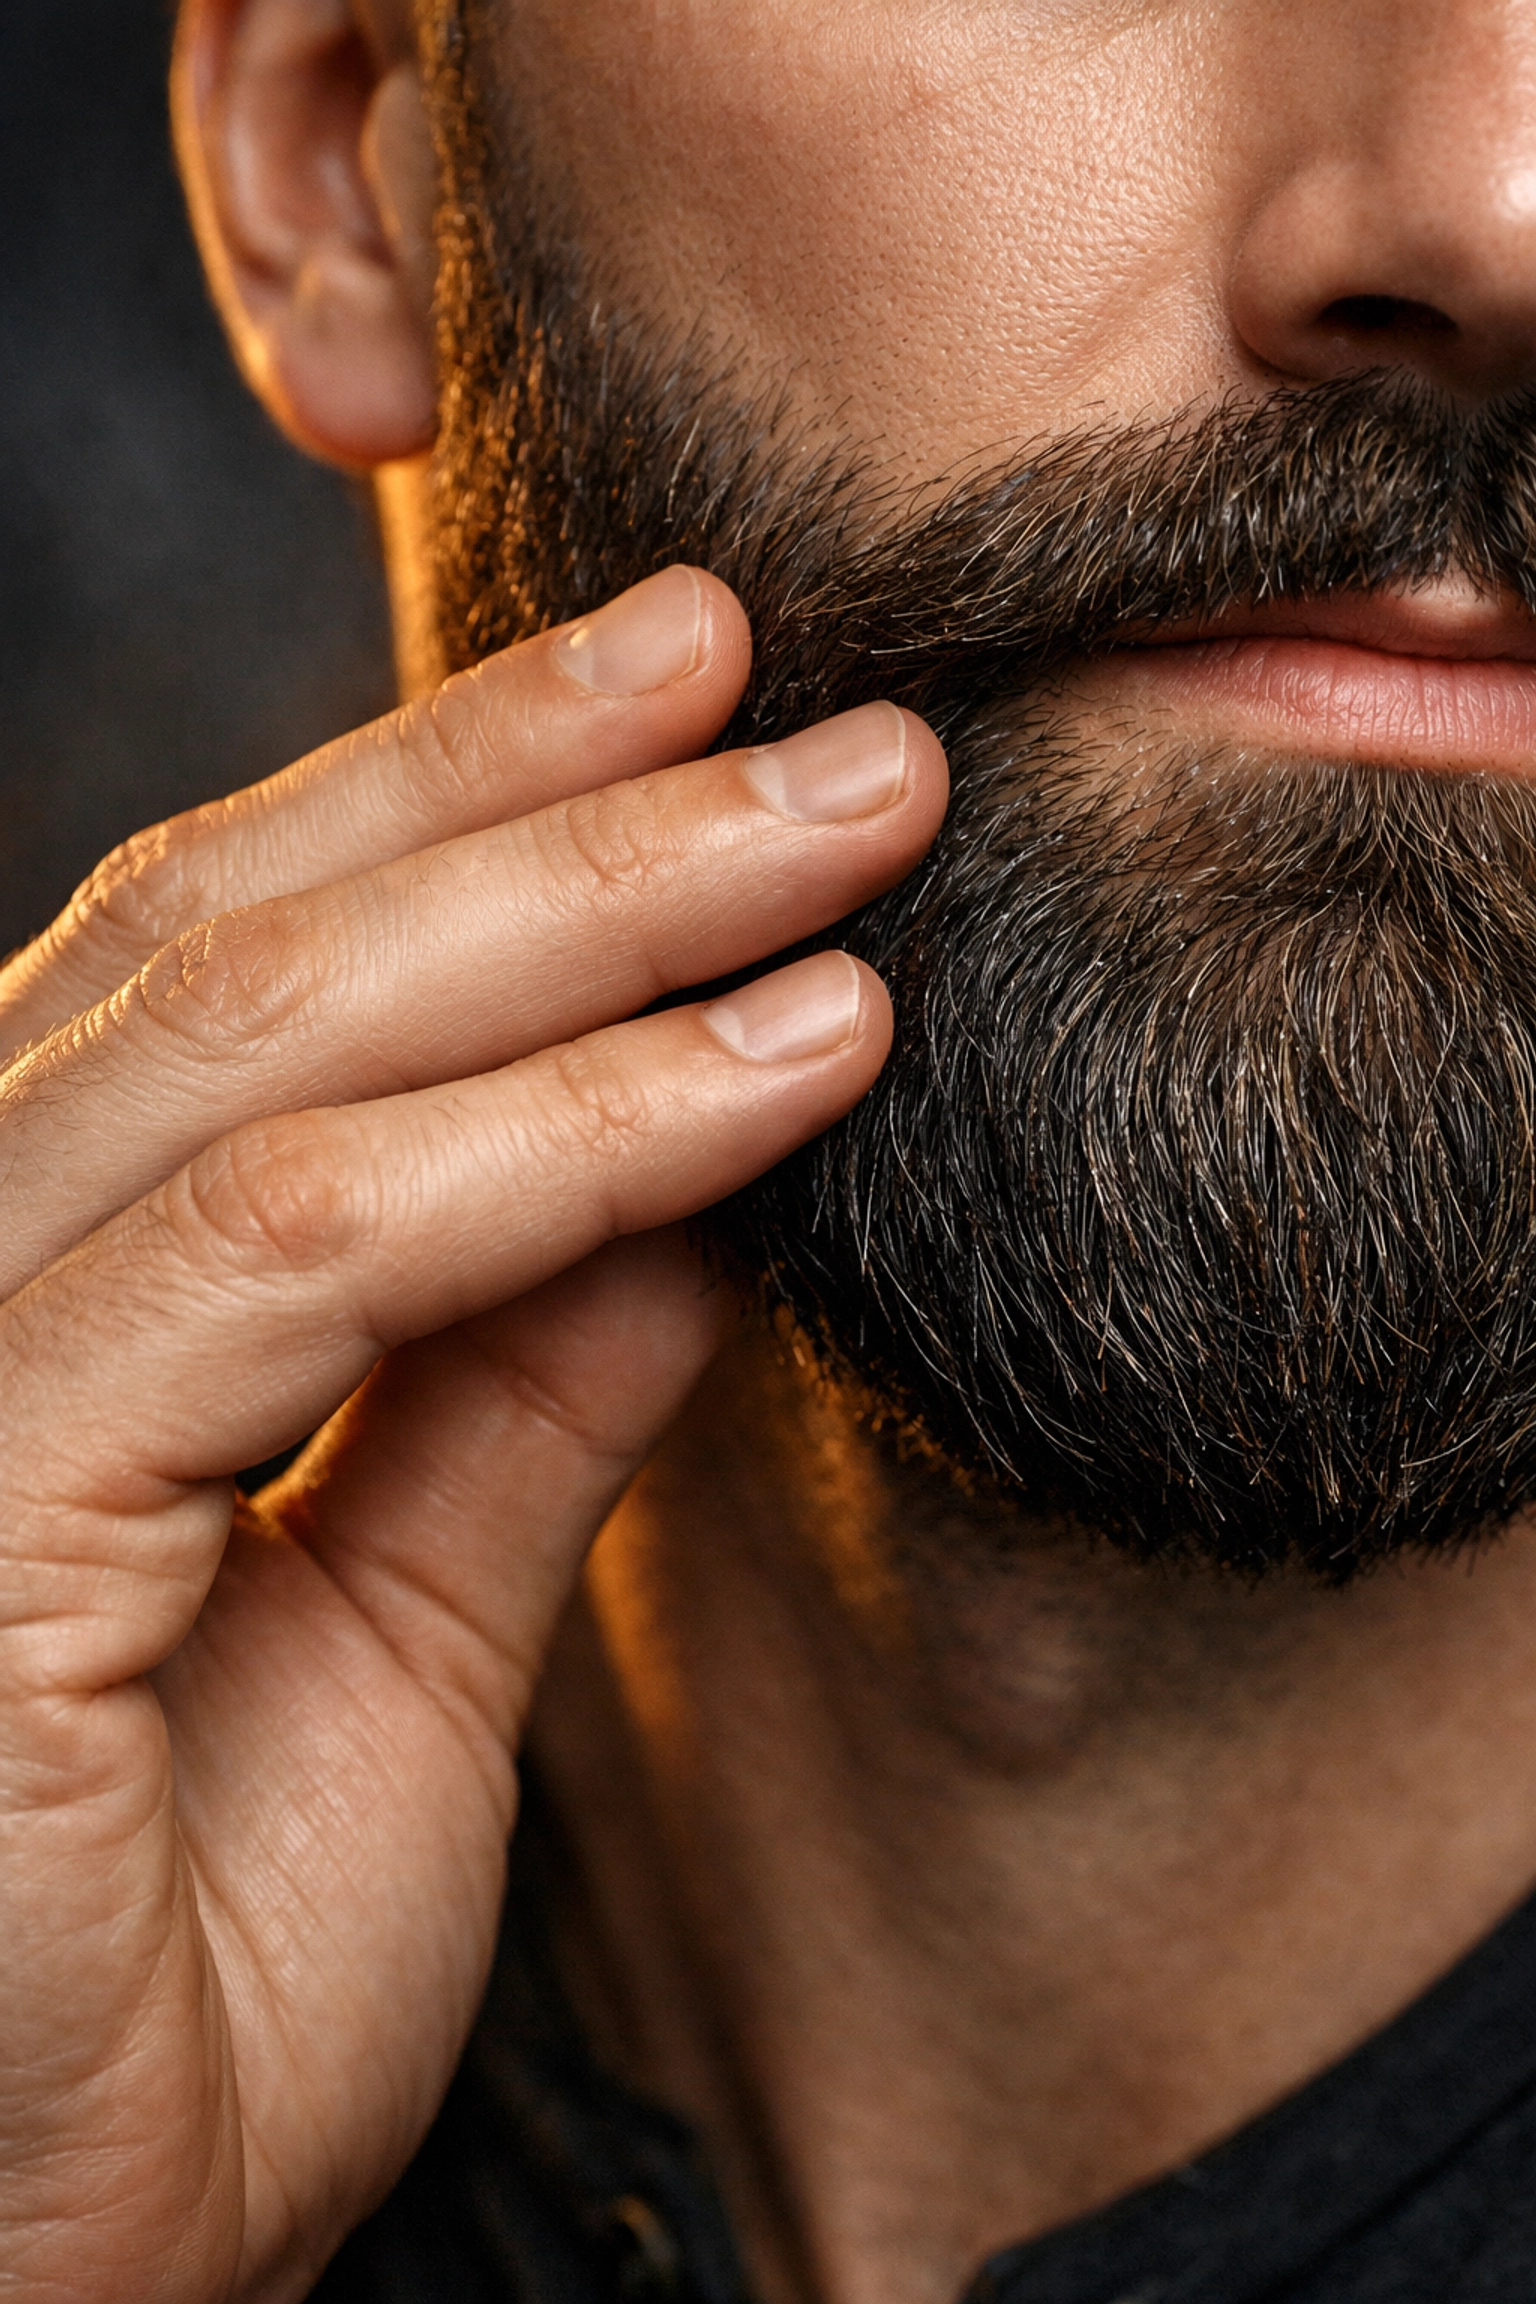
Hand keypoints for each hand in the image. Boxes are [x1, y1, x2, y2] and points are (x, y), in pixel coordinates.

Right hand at [0, 567, 946, 2303]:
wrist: (54, 2280)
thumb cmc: (186, 1976)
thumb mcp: (401, 1630)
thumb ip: (512, 1376)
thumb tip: (695, 1157)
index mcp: (28, 1282)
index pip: (239, 965)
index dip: (476, 806)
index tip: (718, 707)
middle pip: (251, 940)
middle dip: (561, 795)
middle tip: (824, 701)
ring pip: (274, 1043)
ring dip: (602, 910)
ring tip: (849, 825)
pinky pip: (301, 1254)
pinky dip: (564, 1141)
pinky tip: (783, 1062)